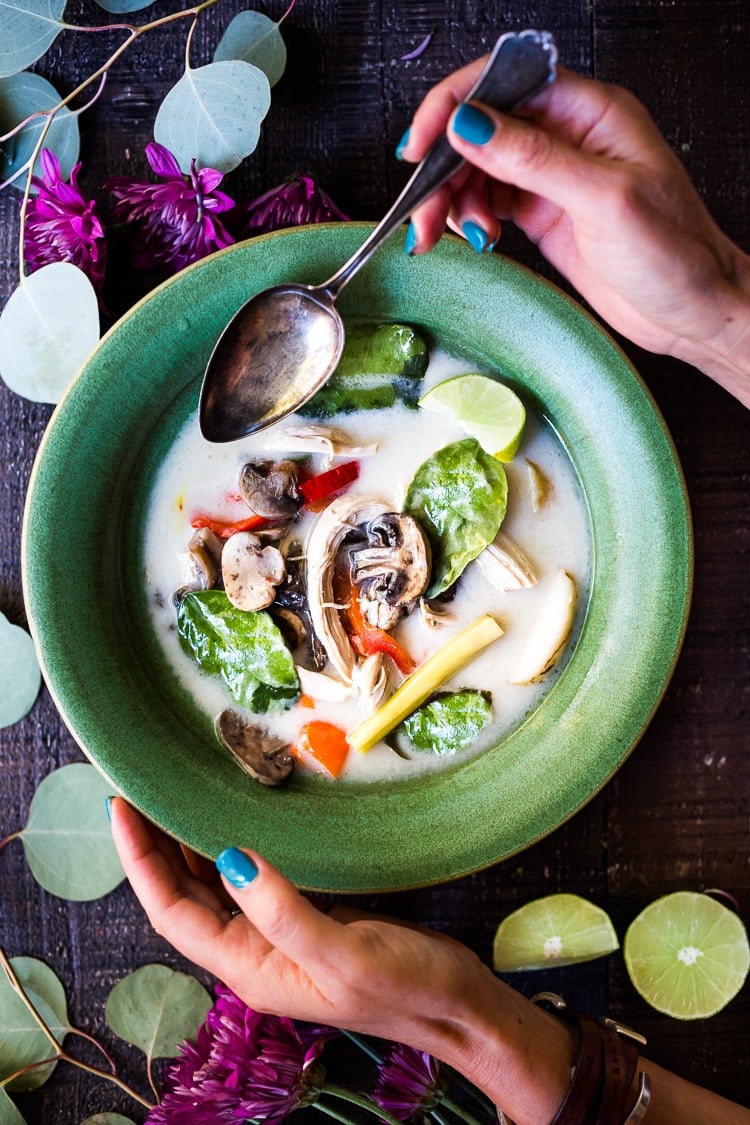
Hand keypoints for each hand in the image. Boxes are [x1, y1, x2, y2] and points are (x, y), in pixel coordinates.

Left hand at [109, 797, 575, 1122]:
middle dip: (153, 846)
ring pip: (212, 886)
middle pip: (182, 895)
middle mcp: (252, 950)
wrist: (457, 1006)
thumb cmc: (405, 986)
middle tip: (136, 789)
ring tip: (167, 796)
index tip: (122, 806)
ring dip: (185, 845)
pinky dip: (228, 846)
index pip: (172, 910)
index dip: (141, 861)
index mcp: (249, 965)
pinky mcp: (304, 917)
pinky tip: (229, 819)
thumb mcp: (343, 953)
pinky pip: (249, 878)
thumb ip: (284, 910)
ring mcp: (277, 934)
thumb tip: (228, 857)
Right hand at [401, 64, 749, 404]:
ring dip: (450, 200)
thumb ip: (533, 160)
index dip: (454, 105)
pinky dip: (467, 218)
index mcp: (591, 111)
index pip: (506, 80)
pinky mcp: (542, 213)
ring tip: (440, 236)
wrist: (691, 311)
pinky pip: (487, 202)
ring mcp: (552, 175)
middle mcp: (567, 135)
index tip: (420, 143)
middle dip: (443, 168)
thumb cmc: (673, 252)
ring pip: (478, 169)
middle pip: (481, 129)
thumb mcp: (602, 199)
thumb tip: (470, 124)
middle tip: (423, 211)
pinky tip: (471, 238)